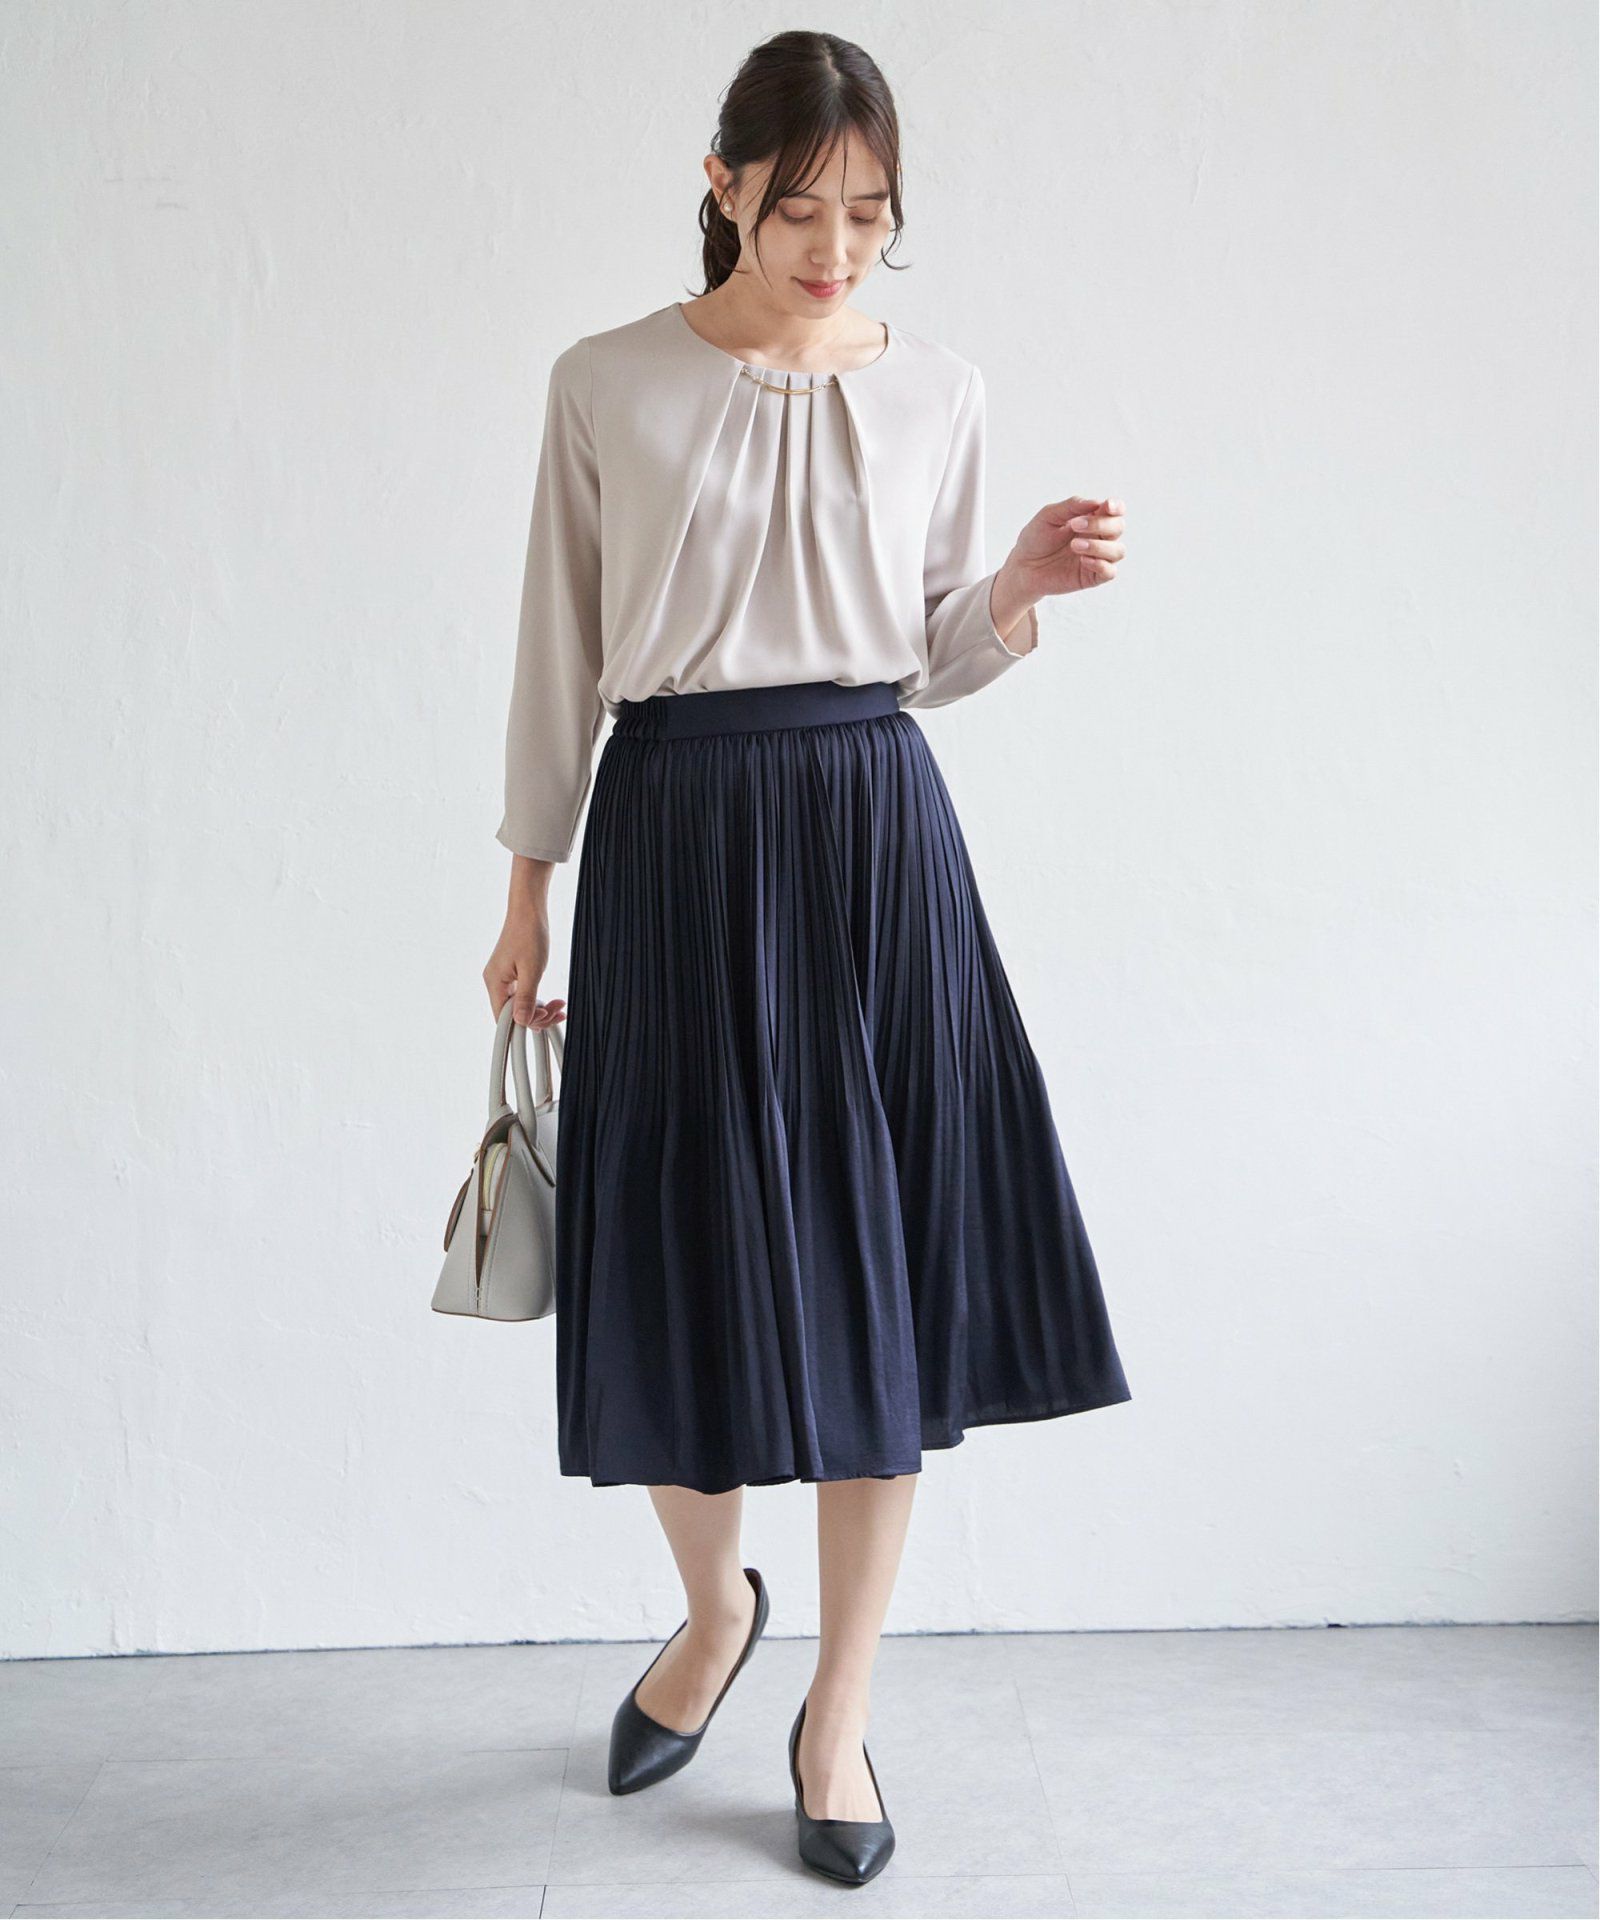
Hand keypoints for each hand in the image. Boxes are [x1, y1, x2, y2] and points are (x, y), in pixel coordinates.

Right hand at [483, 906, 565, 1028]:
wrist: (528, 911)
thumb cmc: (529, 933)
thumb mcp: (532, 969)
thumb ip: (526, 998)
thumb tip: (523, 1022)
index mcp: (495, 983)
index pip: (504, 1019)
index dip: (525, 1023)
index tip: (546, 1017)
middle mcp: (495, 983)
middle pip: (512, 1015)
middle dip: (537, 1016)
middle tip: (558, 1010)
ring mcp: (502, 979)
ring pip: (519, 1007)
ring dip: (540, 1009)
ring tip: (559, 1004)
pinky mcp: (510, 975)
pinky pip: (521, 996)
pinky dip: (536, 1000)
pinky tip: (550, 1000)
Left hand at [1006, 495, 1125, 602]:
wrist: (1022, 566)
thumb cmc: (1036, 538)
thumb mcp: (1049, 516)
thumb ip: (1071, 507)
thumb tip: (1096, 502)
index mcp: (1092, 519)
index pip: (1115, 511)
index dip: (1116, 507)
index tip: (1106, 506)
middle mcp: (1099, 537)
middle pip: (1118, 527)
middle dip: (1101, 524)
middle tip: (1075, 525)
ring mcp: (1097, 557)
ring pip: (1118, 551)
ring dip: (1099, 546)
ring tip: (1074, 545)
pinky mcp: (1092, 577)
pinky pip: (1110, 572)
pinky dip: (1100, 564)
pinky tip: (1083, 560)